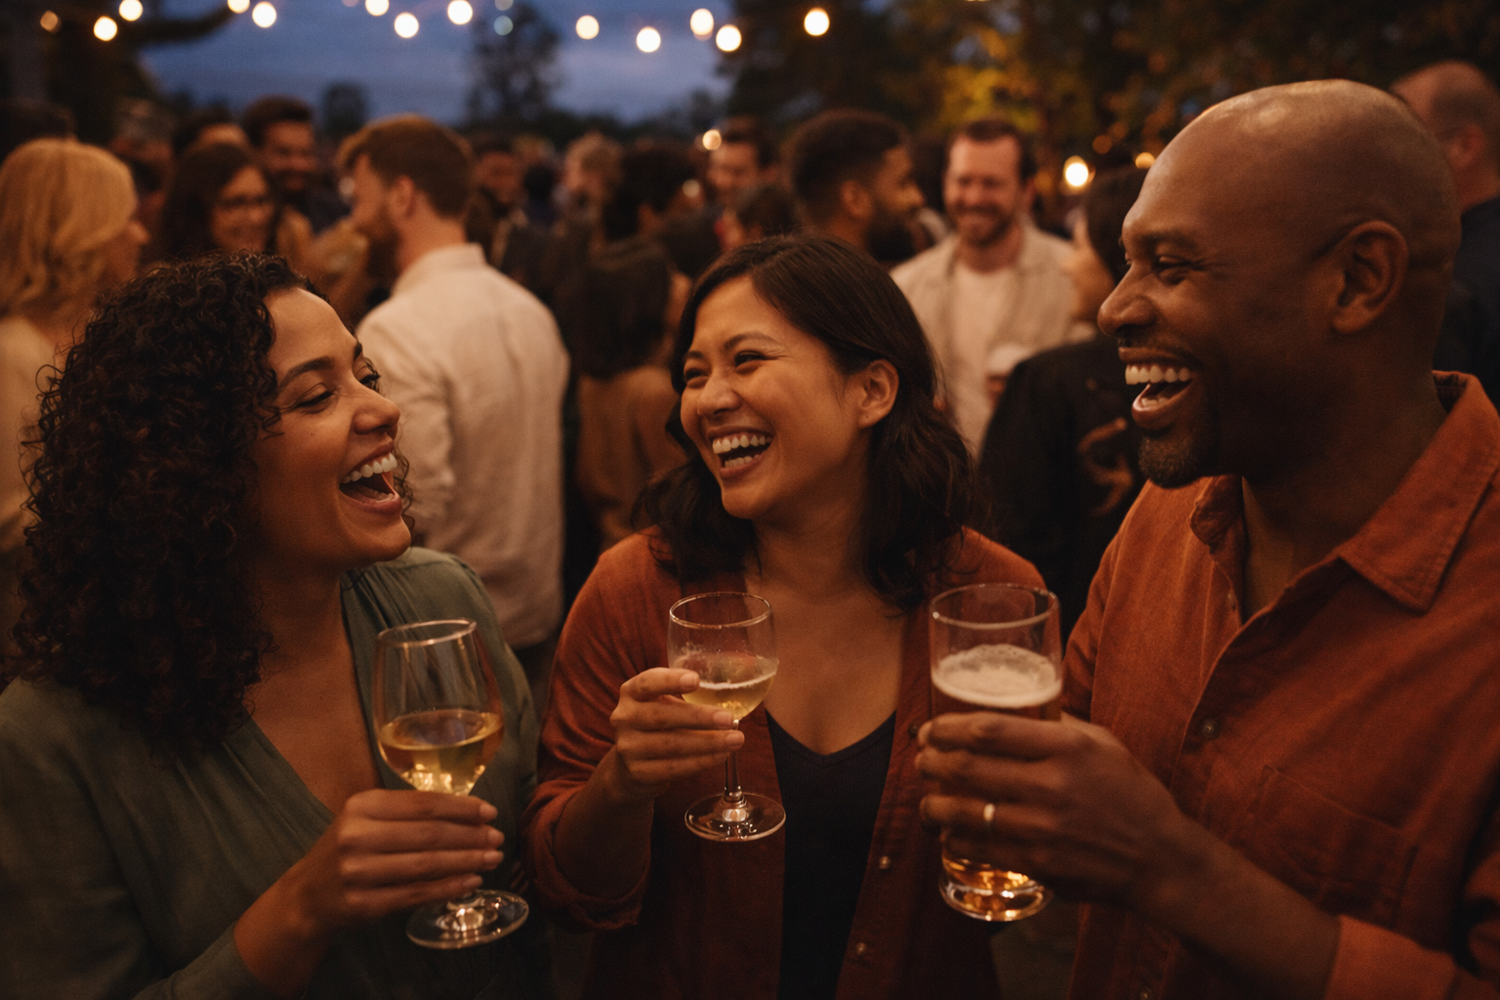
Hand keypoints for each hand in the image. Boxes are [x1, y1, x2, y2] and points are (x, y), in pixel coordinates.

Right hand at [280, 788, 504, 936]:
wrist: (308, 894)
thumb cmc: (350, 848)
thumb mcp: (368, 819)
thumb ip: (409, 812)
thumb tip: (470, 812)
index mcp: (362, 806)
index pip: (423, 803)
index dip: (462, 808)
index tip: (490, 812)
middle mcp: (357, 836)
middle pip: (429, 834)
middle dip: (470, 836)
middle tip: (497, 838)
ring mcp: (358, 872)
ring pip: (426, 865)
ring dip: (466, 862)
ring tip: (491, 858)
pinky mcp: (362, 904)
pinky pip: (416, 894)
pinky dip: (448, 887)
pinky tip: (470, 881)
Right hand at [602, 667, 743, 802]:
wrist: (629, 764)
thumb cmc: (656, 723)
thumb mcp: (660, 702)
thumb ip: (683, 694)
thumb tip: (730, 693)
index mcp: (631, 693)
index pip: (647, 683)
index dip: (670, 680)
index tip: (696, 680)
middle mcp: (624, 718)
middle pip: (663, 716)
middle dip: (699, 717)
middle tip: (729, 719)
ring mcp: (628, 747)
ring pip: (671, 745)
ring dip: (708, 743)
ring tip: (735, 740)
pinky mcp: (638, 773)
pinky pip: (673, 768)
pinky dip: (700, 762)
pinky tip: (720, 755)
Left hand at [917, 712, 1193, 907]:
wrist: (1160, 859)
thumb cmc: (1132, 795)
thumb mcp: (1104, 744)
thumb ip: (1059, 725)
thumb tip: (1020, 705)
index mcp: (1067, 747)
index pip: (988, 729)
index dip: (948, 728)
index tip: (931, 729)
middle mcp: (1052, 785)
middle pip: (967, 767)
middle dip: (931, 761)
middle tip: (921, 760)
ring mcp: (1043, 828)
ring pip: (965, 812)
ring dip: (933, 804)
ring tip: (926, 800)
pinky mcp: (1039, 864)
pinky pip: (981, 849)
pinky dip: (956, 839)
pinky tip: (949, 833)